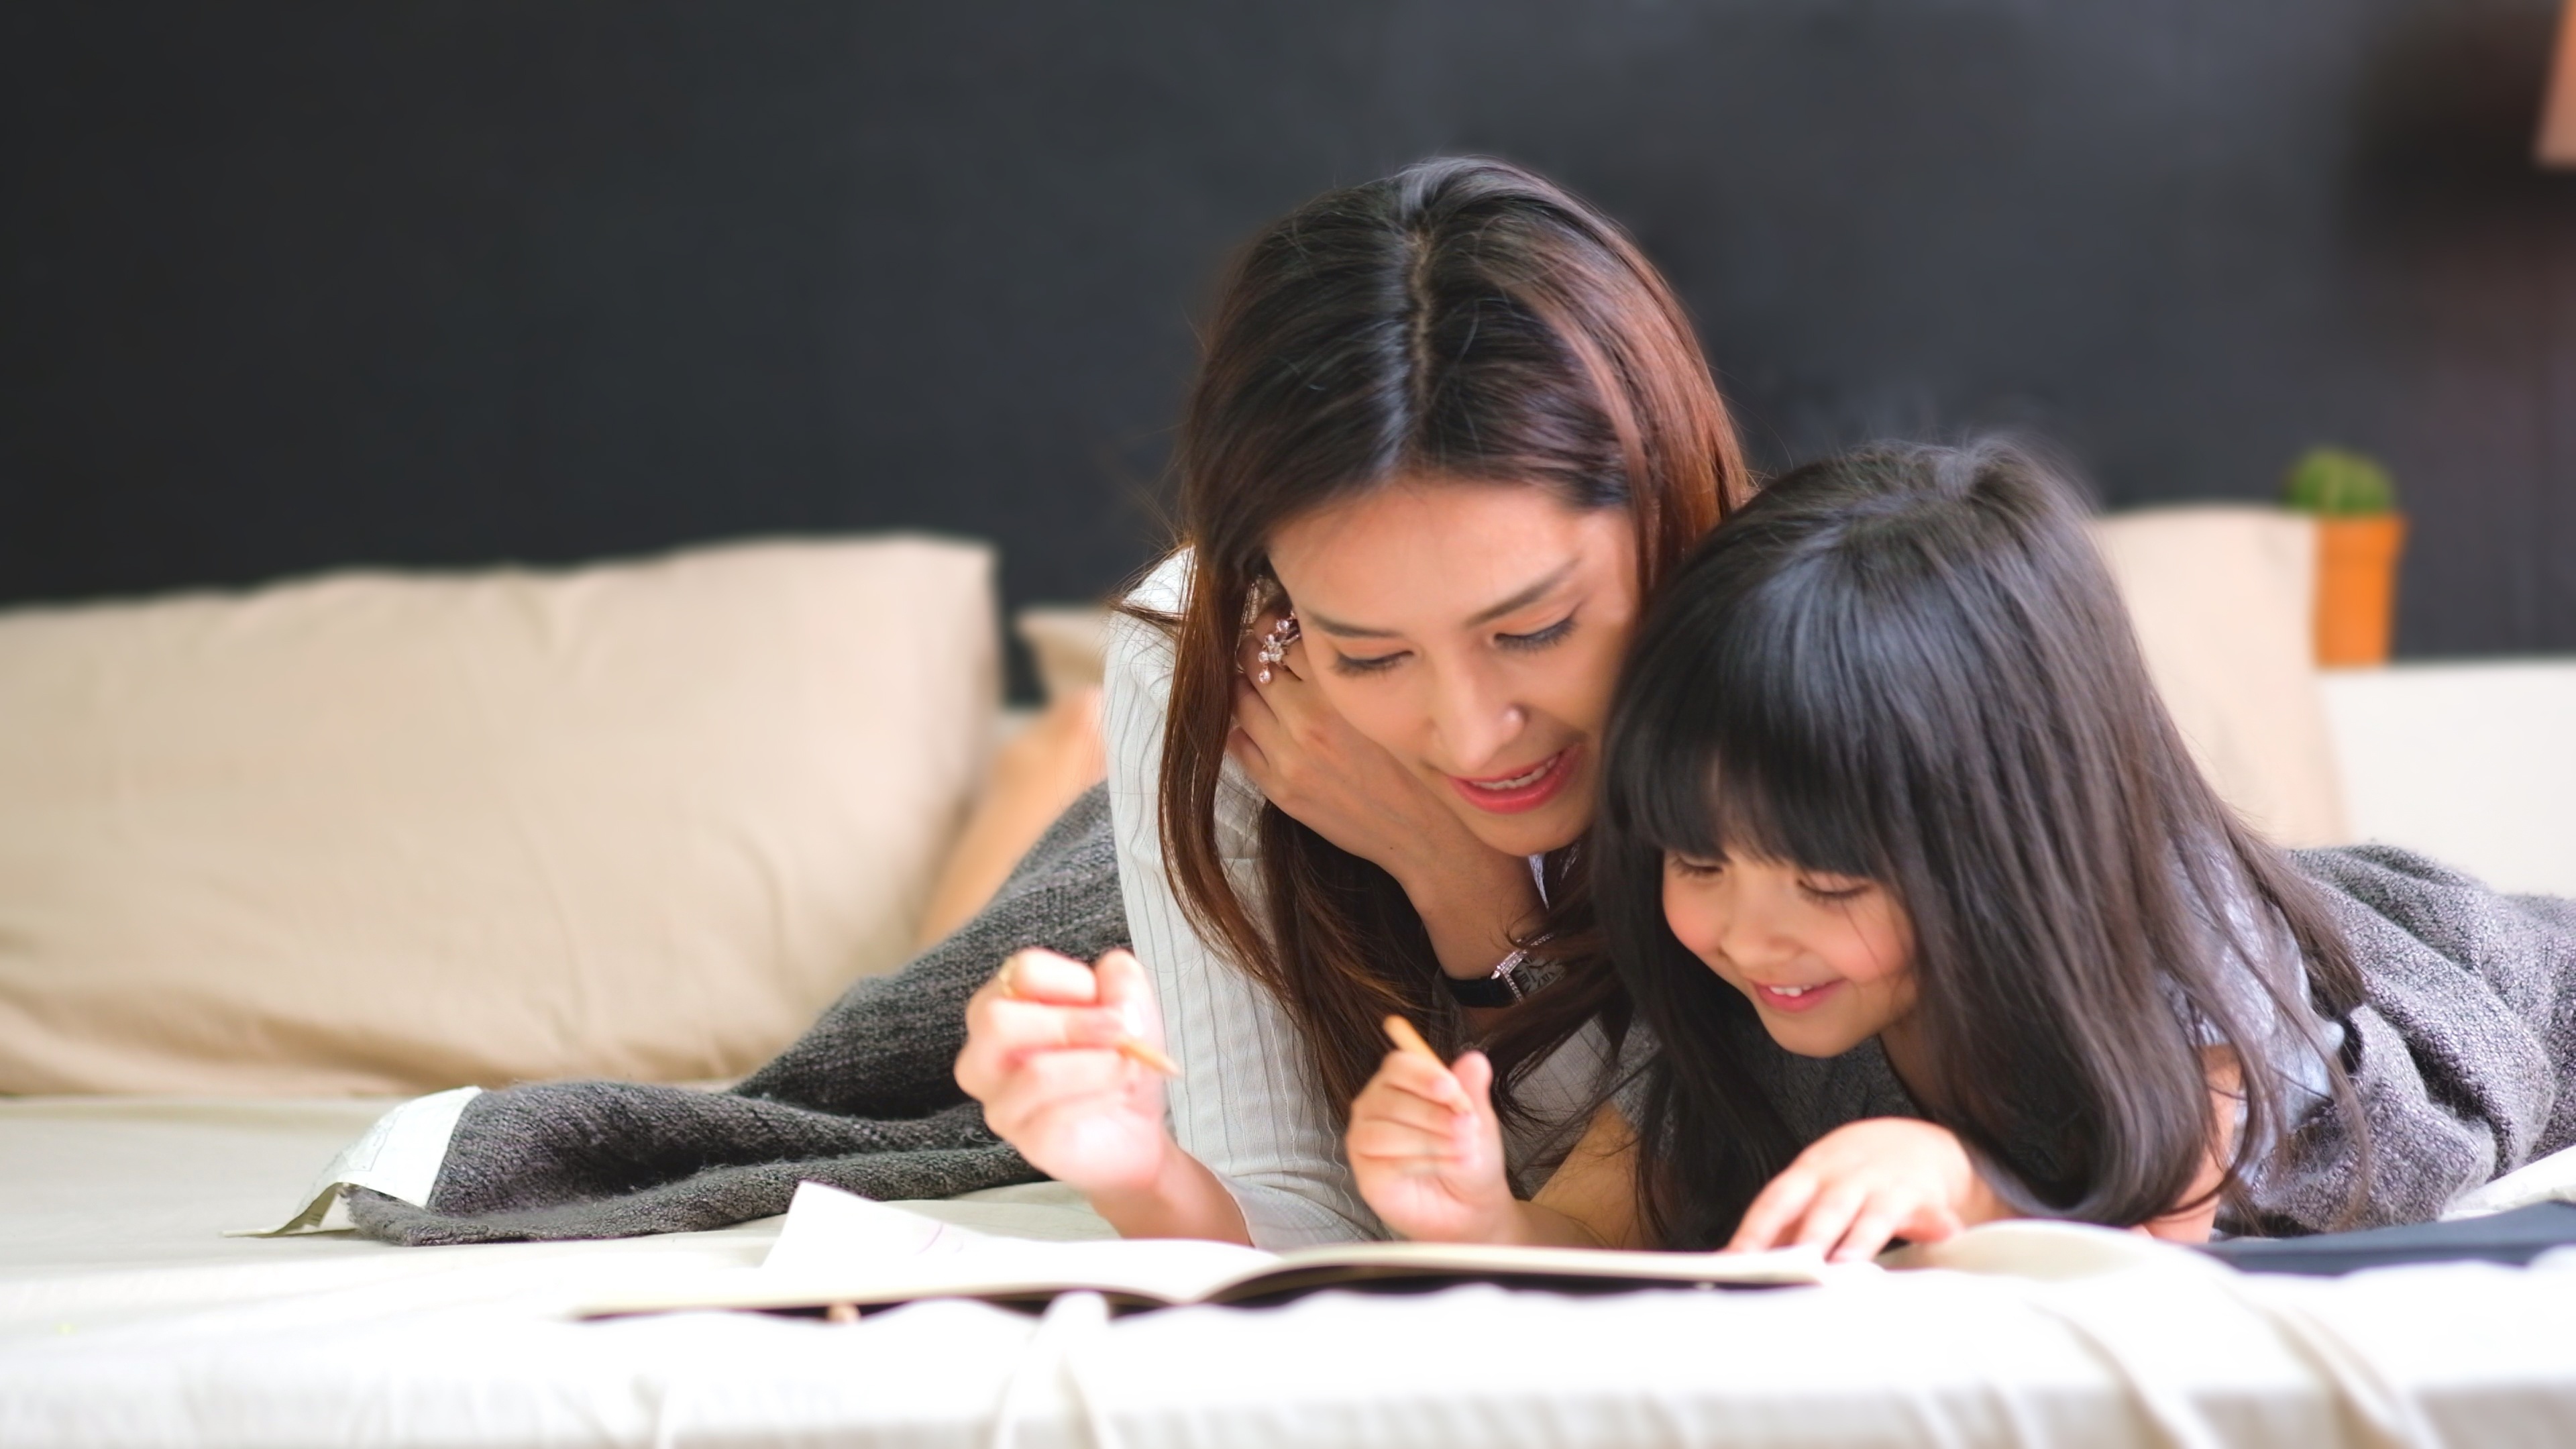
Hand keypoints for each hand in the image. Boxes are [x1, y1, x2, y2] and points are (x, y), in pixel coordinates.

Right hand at [955, 948, 1170, 1197]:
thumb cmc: (1116, 1060)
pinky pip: (1054, 1115)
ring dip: (1097, 1064)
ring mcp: (1000, 1100)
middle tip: (1121, 1030)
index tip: (1106, 999)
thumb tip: (1113, 970)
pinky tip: (1117, 1093)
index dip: (1072, 980)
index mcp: (1006, 1005)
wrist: (1135, 1126)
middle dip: (1074, 1022)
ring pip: (1035, 1072)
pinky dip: (1099, 1097)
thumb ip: (1122, 979)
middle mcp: (986, 1052)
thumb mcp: (1130, 1008)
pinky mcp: (1025, 1139)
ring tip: (1127, 1065)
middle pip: (998, 1020)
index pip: (1021, 971)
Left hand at [1229, 608, 1502, 889]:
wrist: (1423, 831)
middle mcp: (1308, 721)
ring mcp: (1288, 757)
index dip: (1279, 622)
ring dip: (1243, 683)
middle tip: (1262, 644)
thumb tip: (1310, 635)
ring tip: (1256, 679)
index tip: (1281, 622)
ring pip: (1241, 700)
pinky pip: (1238, 743)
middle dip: (1255, 647)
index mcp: (1341, 693)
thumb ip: (1348, 672)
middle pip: (1257, 662)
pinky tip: (1255, 719)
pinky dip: (1241, 725)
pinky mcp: (1280, 789)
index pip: (1287, 636)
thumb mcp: (1387, 703)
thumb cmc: (1416, 764)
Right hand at [1345, 1044, 1516, 1242]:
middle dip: (1436, 1115)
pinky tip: (1453, 1165)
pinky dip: (1426, 1163)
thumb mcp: (1477, 1119)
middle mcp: (1373, 1106)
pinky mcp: (1367, 1174)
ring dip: (1432, 1141)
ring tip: (1467, 1150)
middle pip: (1391, 1099)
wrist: (1471, 1204)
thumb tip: (1475, 1059)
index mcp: (1398, 1083)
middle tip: (1471, 1129)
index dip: (1424, 1076)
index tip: (1452, 1090)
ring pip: (1388, 1133)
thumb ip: (1472, 1090)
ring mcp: (1365, 1140)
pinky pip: (1388, 1163)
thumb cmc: (1467, 1153)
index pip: (1398, 1066)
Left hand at [1729, 1118, 2001, 1261]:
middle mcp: (1846, 1178)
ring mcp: (1886, 1186)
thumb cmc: (1851, 1177)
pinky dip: (1938, 1225)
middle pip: (1825, 1208)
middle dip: (1810, 1237)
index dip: (1756, 1231)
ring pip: (1873, 1215)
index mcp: (1809, 1174)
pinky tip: (1943, 1237)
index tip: (1735, 1262)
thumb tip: (1742, 1269)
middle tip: (1794, 1267)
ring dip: (1861, 1239)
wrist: (1918, 1143)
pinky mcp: (1925, 1198)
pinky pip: (1932, 1215)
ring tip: (1850, 1266)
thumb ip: (1786, 1226)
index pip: (1776, 1201)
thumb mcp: (1814, 1189)